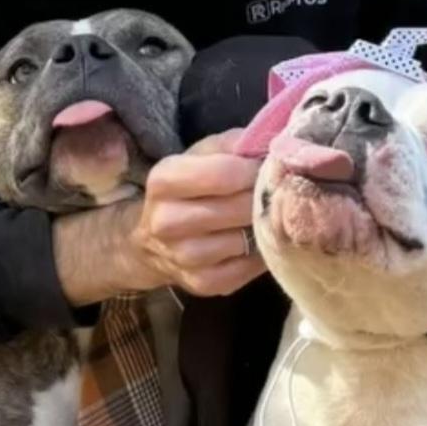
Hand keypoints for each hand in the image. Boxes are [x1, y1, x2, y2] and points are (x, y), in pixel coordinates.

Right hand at [129, 128, 266, 297]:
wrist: (151, 243)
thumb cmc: (185, 192)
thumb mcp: (198, 156)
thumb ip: (233, 144)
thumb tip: (275, 141)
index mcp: (164, 181)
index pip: (225, 173)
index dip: (255, 169)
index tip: (268, 168)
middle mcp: (167, 222)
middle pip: (240, 208)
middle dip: (263, 197)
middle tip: (275, 192)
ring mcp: (184, 257)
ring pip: (246, 239)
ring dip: (263, 226)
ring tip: (265, 215)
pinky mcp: (204, 284)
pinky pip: (249, 267)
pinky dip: (261, 253)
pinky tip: (257, 240)